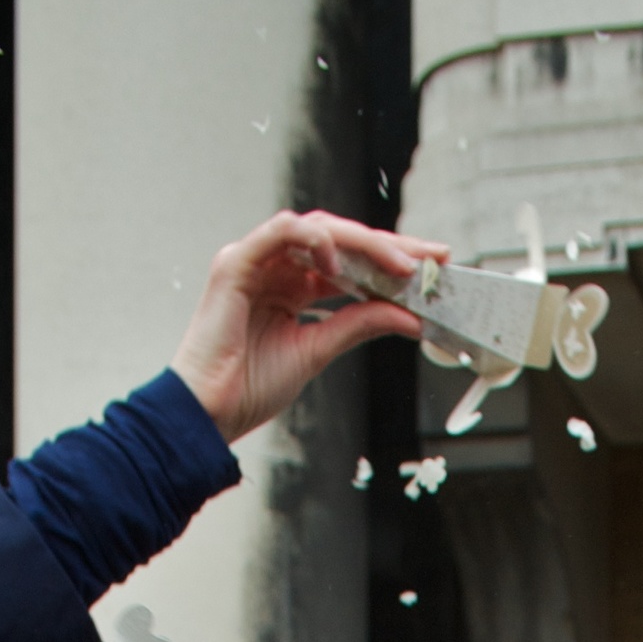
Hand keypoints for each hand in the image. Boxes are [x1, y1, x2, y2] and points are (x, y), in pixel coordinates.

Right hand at [171, 211, 444, 442]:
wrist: (209, 412)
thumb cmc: (251, 386)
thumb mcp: (318, 350)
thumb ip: (358, 325)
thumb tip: (408, 316)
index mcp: (293, 288)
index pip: (350, 263)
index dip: (391, 261)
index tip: (434, 266)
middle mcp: (276, 267)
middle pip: (340, 240)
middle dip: (388, 245)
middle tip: (430, 256)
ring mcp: (255, 260)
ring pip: (316, 229)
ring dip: (361, 242)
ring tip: (398, 264)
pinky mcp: (236, 263)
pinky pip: (280, 232)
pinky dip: (313, 239)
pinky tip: (338, 259)